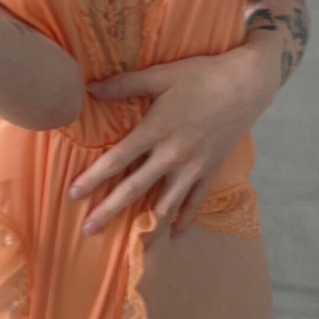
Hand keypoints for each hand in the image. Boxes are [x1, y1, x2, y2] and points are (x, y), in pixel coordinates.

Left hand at [68, 52, 261, 236]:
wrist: (247, 84)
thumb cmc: (202, 75)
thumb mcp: (162, 75)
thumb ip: (125, 84)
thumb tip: (90, 88)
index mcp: (156, 130)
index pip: (117, 159)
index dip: (92, 178)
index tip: (72, 194)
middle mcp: (172, 155)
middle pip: (135, 189)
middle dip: (109, 211)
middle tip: (88, 230)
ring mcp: (194, 167)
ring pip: (166, 203)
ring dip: (147, 224)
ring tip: (131, 244)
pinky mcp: (211, 171)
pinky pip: (195, 203)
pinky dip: (184, 220)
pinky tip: (175, 234)